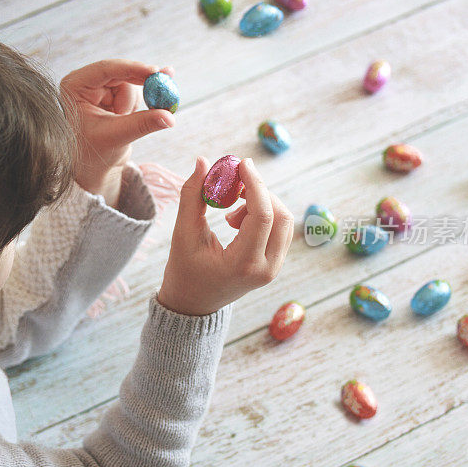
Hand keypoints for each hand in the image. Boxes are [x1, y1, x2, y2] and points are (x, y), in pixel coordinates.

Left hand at [60, 60, 175, 205]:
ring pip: (131, 83)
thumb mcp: (116, 137)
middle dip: (142, 83)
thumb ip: (142, 124)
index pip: (105, 69)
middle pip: (122, 73)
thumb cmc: (93, 154)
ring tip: (122, 121)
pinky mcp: (112, 94)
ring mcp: (99, 87)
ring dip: (134, 103)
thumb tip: (169, 116)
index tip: (155, 72)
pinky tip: (127, 117)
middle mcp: (86, 82)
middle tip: (167, 80)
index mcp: (75, 86)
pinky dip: (137, 105)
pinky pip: (134, 92)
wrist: (93, 167)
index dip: (132, 68)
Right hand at [157, 157, 293, 315]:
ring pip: (284, 221)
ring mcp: (274, 268)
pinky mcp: (274, 264)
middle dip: (260, 192)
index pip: (263, 215)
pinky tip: (237, 220)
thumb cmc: (183, 271)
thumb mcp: (183, 234)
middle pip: (281, 215)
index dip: (255, 184)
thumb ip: (192, 195)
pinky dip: (263, 215)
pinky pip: (279, 230)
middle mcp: (266, 269)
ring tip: (231, 211)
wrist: (193, 305)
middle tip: (235, 183)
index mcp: (243, 264)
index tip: (242, 164)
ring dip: (262, 203)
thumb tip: (203, 161)